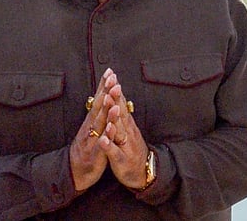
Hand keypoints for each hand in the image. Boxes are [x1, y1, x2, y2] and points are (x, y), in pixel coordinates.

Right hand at [70, 68, 112, 191]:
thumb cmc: (85, 149)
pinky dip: (106, 136)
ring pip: (99, 123)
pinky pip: (101, 144)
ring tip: (112, 98)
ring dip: (106, 110)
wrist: (73, 173)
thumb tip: (100, 96)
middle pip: (98, 107)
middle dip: (106, 92)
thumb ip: (96, 114)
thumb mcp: (91, 129)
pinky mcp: (95, 154)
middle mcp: (90, 127)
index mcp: (91, 121)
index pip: (98, 99)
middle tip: (112, 78)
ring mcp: (92, 140)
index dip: (104, 86)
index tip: (110, 71)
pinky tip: (111, 128)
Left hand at [98, 72, 150, 189]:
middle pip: (121, 113)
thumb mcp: (127, 130)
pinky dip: (108, 145)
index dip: (116, 90)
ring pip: (119, 130)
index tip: (111, 75)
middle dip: (116, 98)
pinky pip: (114, 152)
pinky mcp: (120, 159)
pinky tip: (102, 139)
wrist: (143, 172)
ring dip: (114, 118)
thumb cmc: (131, 150)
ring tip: (110, 106)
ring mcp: (125, 145)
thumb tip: (118, 96)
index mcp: (127, 124)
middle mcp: (128, 132)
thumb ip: (122, 114)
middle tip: (113, 83)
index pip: (121, 103)